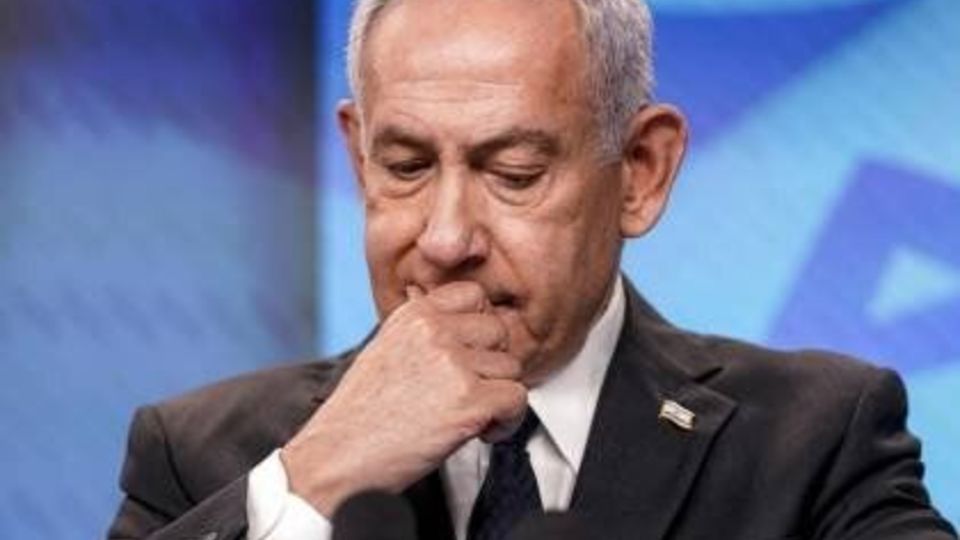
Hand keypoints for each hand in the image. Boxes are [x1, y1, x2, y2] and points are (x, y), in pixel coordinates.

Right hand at [281, 281, 526, 515]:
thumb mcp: (386, 352)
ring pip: (511, 368)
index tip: (471, 355)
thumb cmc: (361, 417)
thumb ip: (423, 332)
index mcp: (414, 315)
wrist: (338, 459)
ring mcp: (452, 363)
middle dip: (491, 365)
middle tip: (469, 393)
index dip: (480, 328)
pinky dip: (507, 421)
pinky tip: (480, 432)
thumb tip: (460, 321)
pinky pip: (517, 399)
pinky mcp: (469, 399)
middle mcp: (434, 331)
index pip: (474, 295)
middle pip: (499, 332)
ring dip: (499, 397)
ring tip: (469, 416)